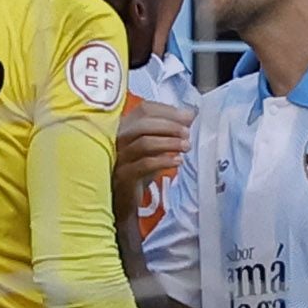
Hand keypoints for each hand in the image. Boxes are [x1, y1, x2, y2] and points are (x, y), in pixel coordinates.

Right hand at [111, 94, 189, 210]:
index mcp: (125, 126)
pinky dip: (164, 161)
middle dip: (169, 125)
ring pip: (144, 143)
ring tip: (186, 146)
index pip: (145, 109)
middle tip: (187, 133)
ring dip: (170, 142)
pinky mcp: (124, 175)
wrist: (124, 198)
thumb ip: (169, 130)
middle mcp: (118, 137)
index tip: (188, 116)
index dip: (168, 111)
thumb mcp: (155, 147)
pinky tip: (178, 161)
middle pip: (143, 123)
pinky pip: (145, 164)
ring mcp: (119, 157)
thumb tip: (189, 114)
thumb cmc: (139, 168)